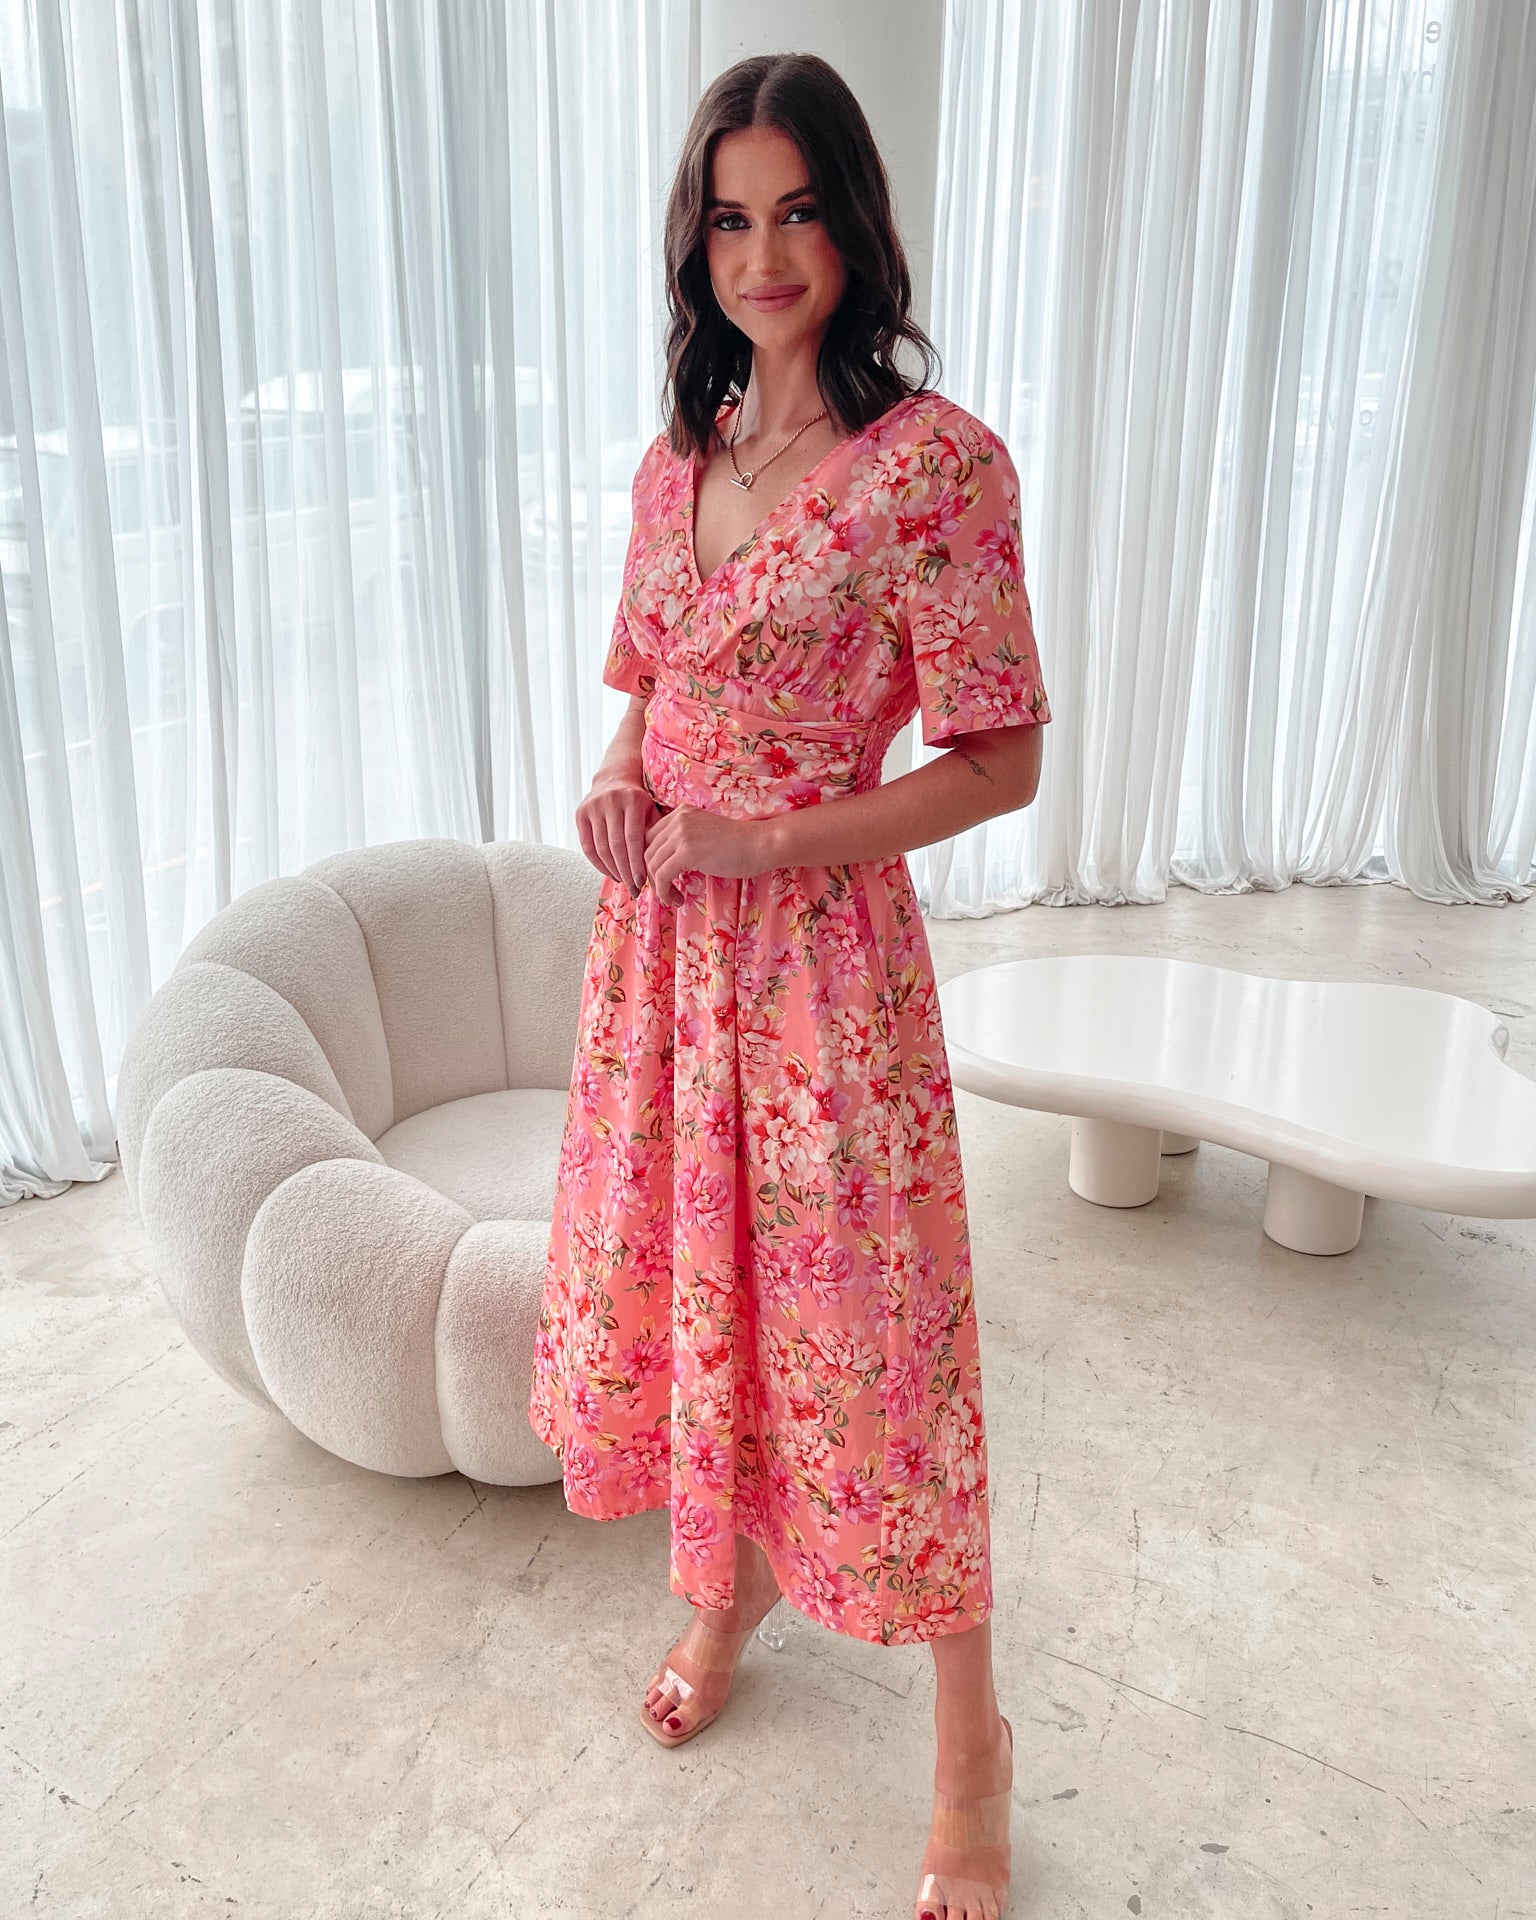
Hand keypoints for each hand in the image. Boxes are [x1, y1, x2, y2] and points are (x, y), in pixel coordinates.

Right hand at [575, 772, 655, 895]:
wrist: (614, 781)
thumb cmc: (639, 804)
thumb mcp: (651, 812)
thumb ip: (655, 834)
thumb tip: (662, 868)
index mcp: (632, 799)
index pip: (633, 838)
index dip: (637, 863)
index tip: (643, 883)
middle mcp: (610, 801)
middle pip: (616, 845)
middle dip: (625, 871)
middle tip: (634, 890)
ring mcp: (593, 807)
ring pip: (601, 848)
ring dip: (612, 870)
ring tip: (624, 883)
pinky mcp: (580, 814)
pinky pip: (587, 847)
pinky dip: (598, 864)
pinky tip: (610, 873)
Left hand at [643, 804, 777, 907]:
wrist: (760, 845)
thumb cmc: (739, 846)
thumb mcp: (704, 836)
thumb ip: (684, 843)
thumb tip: (663, 867)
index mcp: (681, 813)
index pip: (650, 838)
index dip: (651, 862)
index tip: (662, 879)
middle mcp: (677, 819)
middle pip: (647, 851)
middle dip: (652, 876)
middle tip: (667, 893)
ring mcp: (681, 833)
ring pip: (651, 865)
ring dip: (659, 887)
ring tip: (674, 899)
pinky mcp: (687, 851)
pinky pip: (661, 875)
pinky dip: (664, 891)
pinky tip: (676, 899)